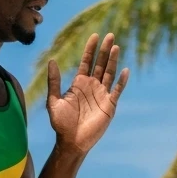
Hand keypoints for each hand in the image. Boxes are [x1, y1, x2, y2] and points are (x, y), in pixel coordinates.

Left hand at [46, 33, 129, 153]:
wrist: (71, 142)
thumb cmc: (61, 123)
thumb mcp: (53, 101)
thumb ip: (54, 82)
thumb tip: (52, 61)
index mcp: (79, 84)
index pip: (87, 62)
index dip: (90, 49)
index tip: (94, 36)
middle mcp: (92, 86)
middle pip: (100, 64)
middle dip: (105, 50)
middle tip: (110, 35)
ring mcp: (102, 95)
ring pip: (109, 73)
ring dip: (113, 61)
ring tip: (116, 47)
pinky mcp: (109, 105)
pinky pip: (117, 91)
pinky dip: (121, 81)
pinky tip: (124, 70)